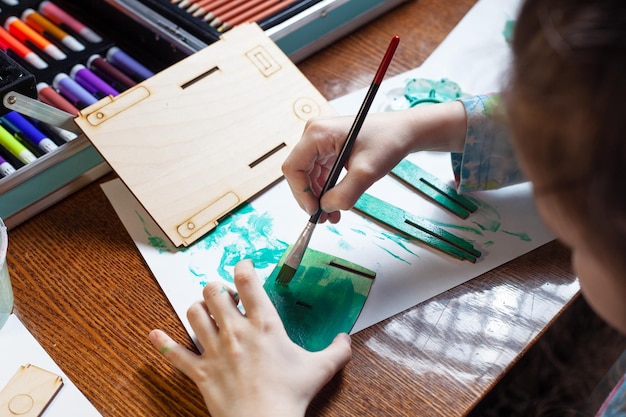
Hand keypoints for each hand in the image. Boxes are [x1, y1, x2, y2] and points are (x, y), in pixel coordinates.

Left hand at [149, 260, 351, 416]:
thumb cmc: (291, 395)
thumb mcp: (321, 369)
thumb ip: (337, 350)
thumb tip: (346, 338)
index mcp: (264, 325)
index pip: (248, 282)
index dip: (243, 266)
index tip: (243, 266)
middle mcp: (235, 331)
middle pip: (214, 292)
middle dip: (216, 288)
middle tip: (224, 296)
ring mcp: (215, 350)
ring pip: (193, 314)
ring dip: (196, 309)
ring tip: (204, 312)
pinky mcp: (200, 371)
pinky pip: (175, 354)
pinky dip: (163, 344)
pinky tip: (154, 335)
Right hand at [282, 102, 466, 222]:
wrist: (404, 132)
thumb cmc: (388, 141)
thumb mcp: (366, 172)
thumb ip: (344, 194)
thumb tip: (326, 208)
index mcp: (317, 133)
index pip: (293, 168)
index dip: (301, 193)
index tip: (315, 211)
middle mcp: (314, 134)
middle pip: (299, 173)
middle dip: (310, 198)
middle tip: (323, 218)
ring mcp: (320, 141)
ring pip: (308, 176)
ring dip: (318, 197)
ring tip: (331, 216)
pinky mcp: (328, 148)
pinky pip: (319, 173)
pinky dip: (326, 190)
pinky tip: (335, 204)